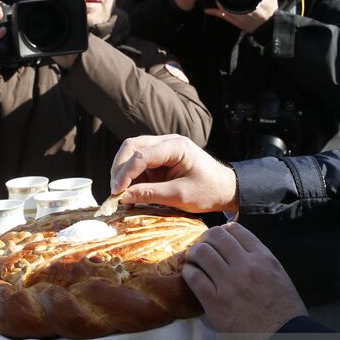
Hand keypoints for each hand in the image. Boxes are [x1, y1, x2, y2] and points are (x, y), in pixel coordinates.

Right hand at [110, 134, 238, 211]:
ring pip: (132, 154)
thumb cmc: (208, 191)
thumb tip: (123, 197)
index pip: (142, 155)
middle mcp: (167, 142)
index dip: (126, 173)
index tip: (117, 193)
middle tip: (115, 192)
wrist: (225, 189)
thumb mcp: (180, 196)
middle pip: (132, 147)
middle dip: (119, 169)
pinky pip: (138, 164)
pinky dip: (131, 178)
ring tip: (122, 196)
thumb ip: (151, 195)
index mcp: (176, 146)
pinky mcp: (160, 159)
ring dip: (123, 174)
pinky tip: (130, 194)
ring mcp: (163, 148)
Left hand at [183, 223, 305, 332]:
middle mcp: (245, 266)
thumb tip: (239, 248)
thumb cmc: (283, 312)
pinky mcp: (215, 302)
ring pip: (201, 253)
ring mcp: (228, 283)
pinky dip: (189, 271)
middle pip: (216, 236)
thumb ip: (260, 259)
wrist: (280, 339)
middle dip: (206, 239)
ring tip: (193, 258)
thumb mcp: (279, 275)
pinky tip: (190, 274)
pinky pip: (193, 277)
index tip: (218, 237)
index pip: (236, 230)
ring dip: (194, 253)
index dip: (223, 230)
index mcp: (263, 258)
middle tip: (202, 246)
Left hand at [204, 0, 277, 33]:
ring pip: (221, 10)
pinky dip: (214, 13)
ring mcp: (236, 18)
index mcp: (248, 6)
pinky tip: (207, 10)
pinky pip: (223, 17)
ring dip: (215, 3)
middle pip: (223, 3)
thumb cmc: (270, 12)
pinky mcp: (235, 22)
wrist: (269, 27)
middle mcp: (240, 12)